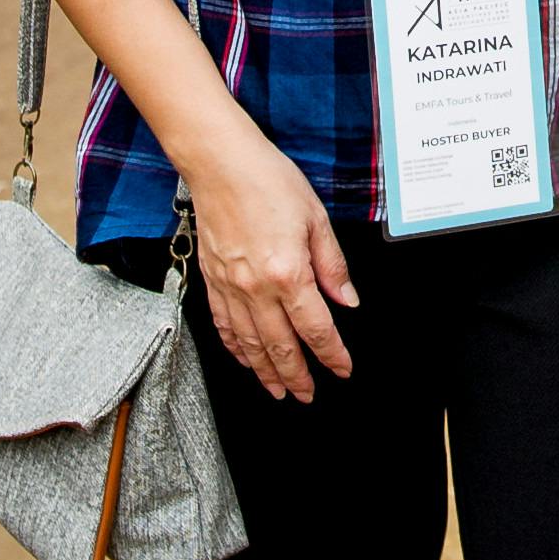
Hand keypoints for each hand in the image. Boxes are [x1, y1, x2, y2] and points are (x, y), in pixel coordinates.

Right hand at [173, 128, 359, 402]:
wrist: (221, 163)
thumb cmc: (270, 181)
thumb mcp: (316, 218)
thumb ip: (332, 265)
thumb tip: (347, 300)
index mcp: (289, 273)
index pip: (316, 328)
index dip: (332, 354)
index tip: (343, 370)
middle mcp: (257, 288)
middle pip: (281, 347)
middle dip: (297, 376)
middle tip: (308, 396)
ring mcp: (230, 287)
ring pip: (250, 344)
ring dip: (265, 372)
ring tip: (278, 391)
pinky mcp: (211, 280)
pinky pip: (224, 326)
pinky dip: (236, 348)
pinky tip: (245, 359)